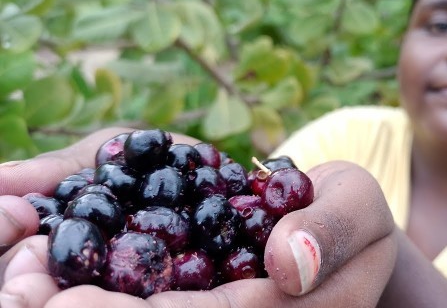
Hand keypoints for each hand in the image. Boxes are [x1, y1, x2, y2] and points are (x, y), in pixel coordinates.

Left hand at [0, 128, 395, 306]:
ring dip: (84, 303)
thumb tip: (288, 264)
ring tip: (19, 281)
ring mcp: (226, 307)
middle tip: (20, 288)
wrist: (339, 220)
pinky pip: (156, 295)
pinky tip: (51, 271)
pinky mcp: (206, 295)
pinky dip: (104, 285)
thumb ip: (331, 231)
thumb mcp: (356, 206)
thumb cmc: (352, 210)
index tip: (69, 300)